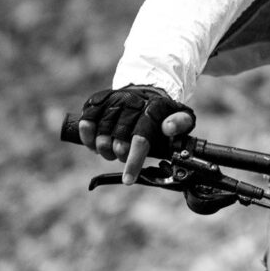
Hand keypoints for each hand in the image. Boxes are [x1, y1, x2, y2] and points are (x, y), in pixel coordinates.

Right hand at [77, 85, 195, 184]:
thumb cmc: (163, 112)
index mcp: (153, 107)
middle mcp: (132, 101)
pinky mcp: (98, 100)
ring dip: (104, 148)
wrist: (147, 90)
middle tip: (122, 156)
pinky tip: (93, 143)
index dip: (133, 161)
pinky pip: (87, 119)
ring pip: (102, 131)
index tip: (128, 180)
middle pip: (119, 138)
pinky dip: (87, 135)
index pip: (141, 138)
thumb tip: (168, 128)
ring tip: (110, 151)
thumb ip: (182, 123)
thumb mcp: (182, 115)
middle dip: (120, 154)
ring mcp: (114, 99)